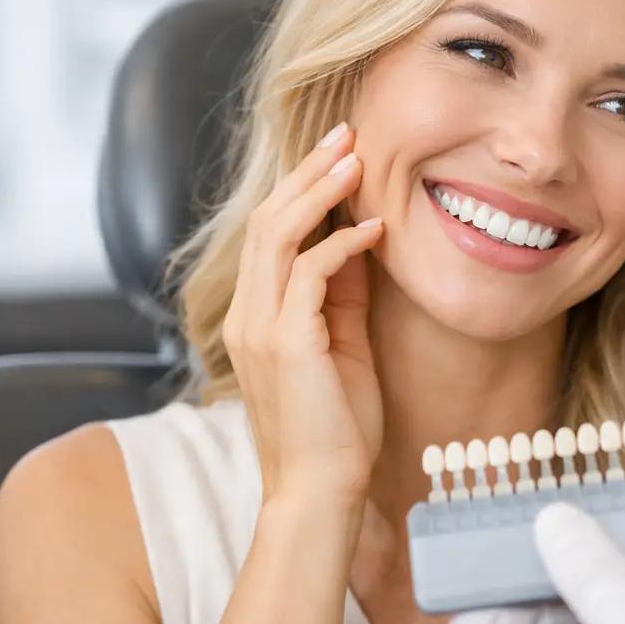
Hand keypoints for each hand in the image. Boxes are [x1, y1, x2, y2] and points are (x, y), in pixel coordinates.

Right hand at [222, 121, 385, 507]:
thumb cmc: (338, 426)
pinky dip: (343, 244)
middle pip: (268, 220)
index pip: (271, 234)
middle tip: (348, 133)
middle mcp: (248, 315)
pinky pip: (310, 274)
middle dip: (308, 172)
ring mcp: (261, 328)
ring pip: (279, 236)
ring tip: (358, 158)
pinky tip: (376, 229)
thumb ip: (343, 296)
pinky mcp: (286, 343)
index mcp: (257, 315)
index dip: (304, 188)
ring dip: (320, 191)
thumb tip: (361, 242)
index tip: (342, 153)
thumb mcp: (344, 346)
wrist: (324, 490)